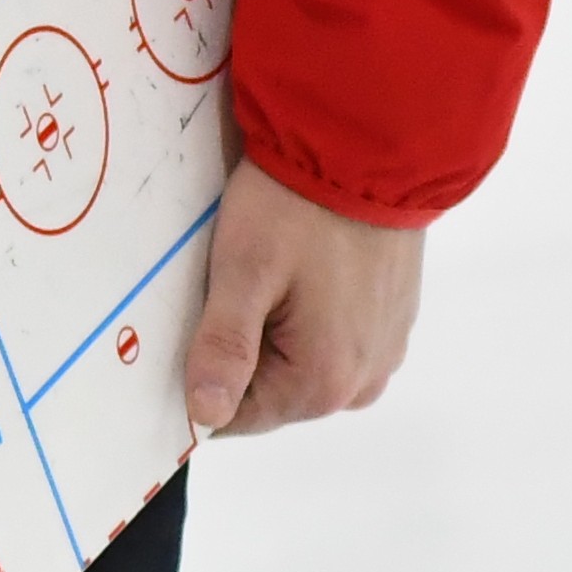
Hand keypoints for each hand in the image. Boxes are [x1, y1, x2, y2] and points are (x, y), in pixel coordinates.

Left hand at [186, 158, 424, 438]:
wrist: (368, 154)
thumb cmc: (298, 210)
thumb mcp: (243, 273)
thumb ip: (224, 349)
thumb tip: (206, 416)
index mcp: (324, 382)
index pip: (237, 417)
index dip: (199, 379)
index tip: (181, 335)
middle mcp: (362, 381)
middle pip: (270, 391)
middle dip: (236, 351)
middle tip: (219, 291)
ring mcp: (382, 350)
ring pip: (299, 363)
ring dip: (269, 331)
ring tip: (257, 275)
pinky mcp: (389, 321)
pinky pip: (330, 338)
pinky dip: (302, 315)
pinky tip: (290, 271)